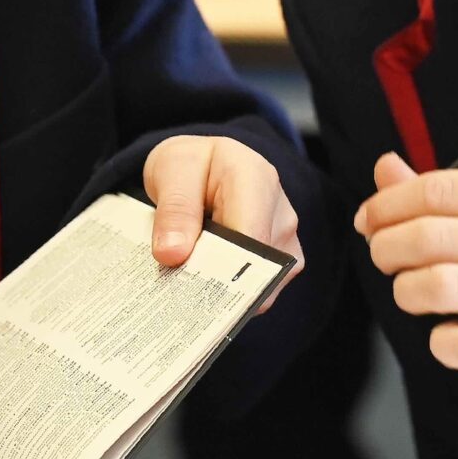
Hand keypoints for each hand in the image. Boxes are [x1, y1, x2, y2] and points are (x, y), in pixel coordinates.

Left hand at [143, 134, 301, 306]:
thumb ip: (174, 209)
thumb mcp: (171, 170)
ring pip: (257, 288)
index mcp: (257, 179)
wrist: (206, 166)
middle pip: (255, 269)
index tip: (186, 285)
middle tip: (175, 283)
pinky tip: (205, 277)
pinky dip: (228, 293)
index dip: (219, 267)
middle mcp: (281, 213)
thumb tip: (173, 254)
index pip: (248, 238)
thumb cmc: (191, 165)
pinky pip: (257, 293)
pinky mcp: (282, 265)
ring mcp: (286, 242)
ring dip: (219, 289)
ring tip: (188, 272)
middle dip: (214, 283)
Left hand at [359, 152, 457, 415]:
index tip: (369, 220)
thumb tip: (384, 169)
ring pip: (436, 286)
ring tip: (413, 294)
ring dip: (405, 292)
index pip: (436, 190)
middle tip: (385, 259)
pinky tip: (445, 334)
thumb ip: (452, 194)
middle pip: (427, 236)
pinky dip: (438, 342)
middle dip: (385, 248)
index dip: (387, 204)